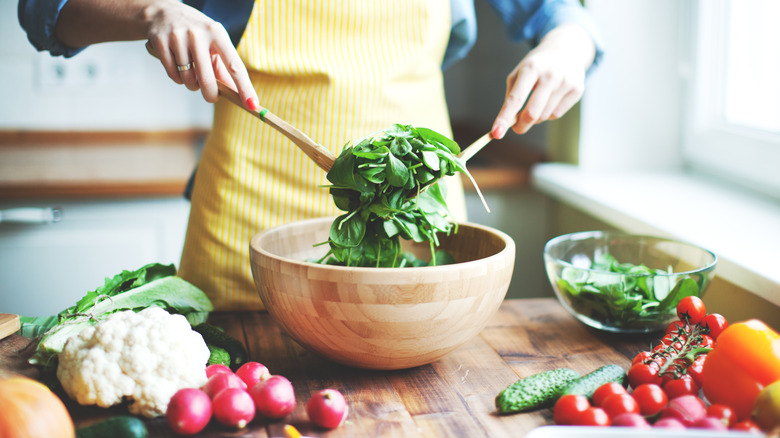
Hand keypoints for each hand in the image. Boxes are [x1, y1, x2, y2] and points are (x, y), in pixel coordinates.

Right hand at [143, 1, 258, 108]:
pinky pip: (173, 75)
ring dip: (191, 83)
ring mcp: (178, 38)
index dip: (244, 87)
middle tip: (212, 97)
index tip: (252, 104)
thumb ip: (224, 68)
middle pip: (207, 79)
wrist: (163, 12)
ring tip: (191, 72)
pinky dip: (177, 78)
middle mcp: (198, 34)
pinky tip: (178, 67)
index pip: (234, 66)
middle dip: (211, 95)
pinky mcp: (160, 43)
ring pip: (188, 79)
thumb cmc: (196, 33)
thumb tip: (236, 94)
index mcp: (217, 33)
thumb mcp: (214, 42)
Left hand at [491, 23, 594, 138]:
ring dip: (535, 117)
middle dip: (521, 126)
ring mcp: (566, 82)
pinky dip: (549, 113)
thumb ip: (511, 97)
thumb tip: (507, 123)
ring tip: (536, 102)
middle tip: (516, 128)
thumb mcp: (519, 73)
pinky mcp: (577, 89)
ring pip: (544, 116)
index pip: (515, 99)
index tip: (496, 133)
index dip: (504, 118)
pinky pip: (557, 114)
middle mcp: (550, 74)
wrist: (566, 48)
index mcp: (531, 68)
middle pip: (532, 113)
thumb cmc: (536, 65)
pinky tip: (550, 99)